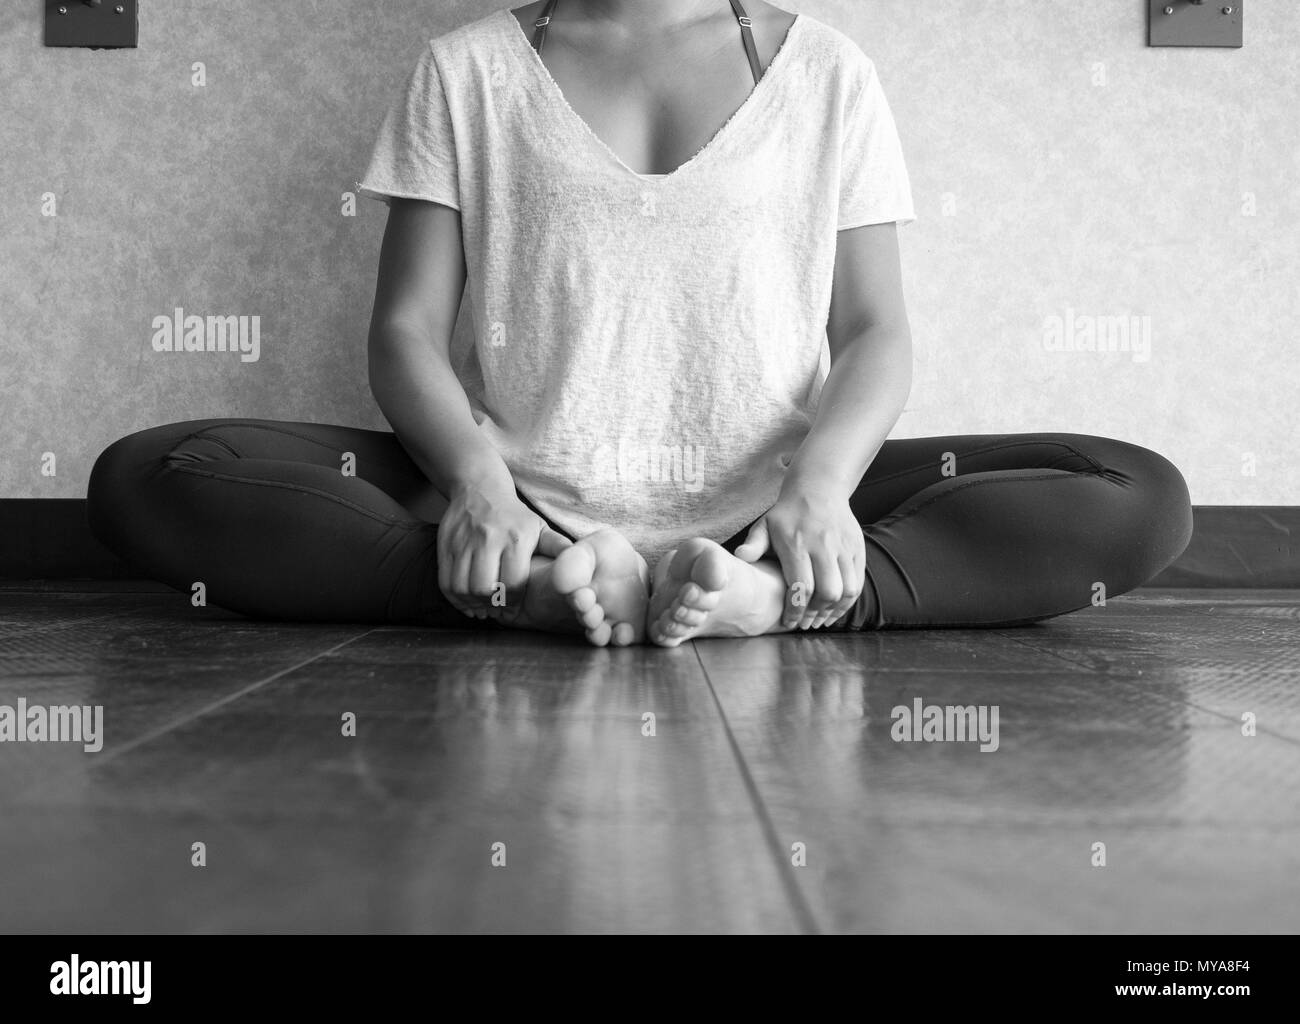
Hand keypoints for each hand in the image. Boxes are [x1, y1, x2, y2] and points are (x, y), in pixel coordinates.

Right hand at [437, 480, 570, 618]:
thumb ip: (557, 548)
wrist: (479, 488)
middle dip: (490, 606)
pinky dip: (454, 598)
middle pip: (484, 588)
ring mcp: (464, 542)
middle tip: (495, 611)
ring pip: (462, 587)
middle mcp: (488, 539)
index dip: (512, 602)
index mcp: (516, 538)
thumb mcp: (539, 528)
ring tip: (480, 609)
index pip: (513, 583)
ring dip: (471, 605)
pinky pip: (445, 580)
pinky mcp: (446, 544)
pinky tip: (465, 602)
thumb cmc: (514, 516)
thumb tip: (580, 566)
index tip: (513, 609)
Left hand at [734, 485, 864, 628]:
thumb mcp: (765, 525)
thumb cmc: (787, 514)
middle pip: (827, 592)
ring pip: (847, 590)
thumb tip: (740, 557)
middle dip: (815, 614)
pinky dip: (848, 601)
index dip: (795, 611)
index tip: (788, 622)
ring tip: (819, 619)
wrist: (819, 489)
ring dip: (834, 611)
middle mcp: (824, 545)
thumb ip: (754, 544)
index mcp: (797, 543)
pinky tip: (834, 609)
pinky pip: (858, 582)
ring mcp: (844, 547)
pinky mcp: (857, 548)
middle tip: (804, 623)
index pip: (800, 586)